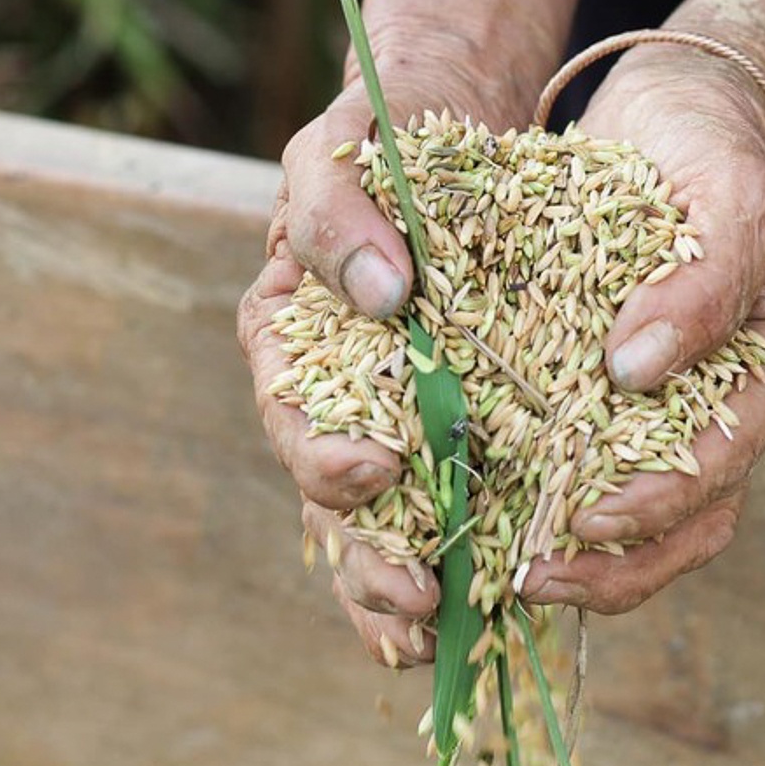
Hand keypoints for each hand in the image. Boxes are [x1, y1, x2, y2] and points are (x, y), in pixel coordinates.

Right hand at [237, 28, 528, 668]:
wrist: (441, 128)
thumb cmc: (379, 135)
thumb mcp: (343, 149)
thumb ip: (341, 213)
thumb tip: (383, 293)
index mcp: (290, 336)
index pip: (295, 413)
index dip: (325, 453)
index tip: (373, 468)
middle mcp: (332, 393)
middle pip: (336, 498)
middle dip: (371, 555)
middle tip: (416, 594)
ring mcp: (390, 419)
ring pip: (384, 526)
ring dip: (404, 588)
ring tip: (439, 637)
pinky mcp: (453, 431)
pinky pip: (447, 512)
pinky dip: (454, 568)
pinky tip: (475, 624)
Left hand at [517, 50, 764, 612]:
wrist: (671, 104)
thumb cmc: (712, 142)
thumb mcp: (729, 194)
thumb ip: (705, 282)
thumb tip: (640, 373)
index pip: (726, 461)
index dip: (659, 507)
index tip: (587, 522)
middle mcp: (728, 397)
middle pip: (688, 520)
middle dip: (614, 567)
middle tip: (531, 578)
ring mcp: (668, 399)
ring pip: (636, 512)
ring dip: (576, 557)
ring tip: (502, 572)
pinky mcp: (605, 388)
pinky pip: (578, 460)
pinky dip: (536, 495)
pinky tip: (480, 512)